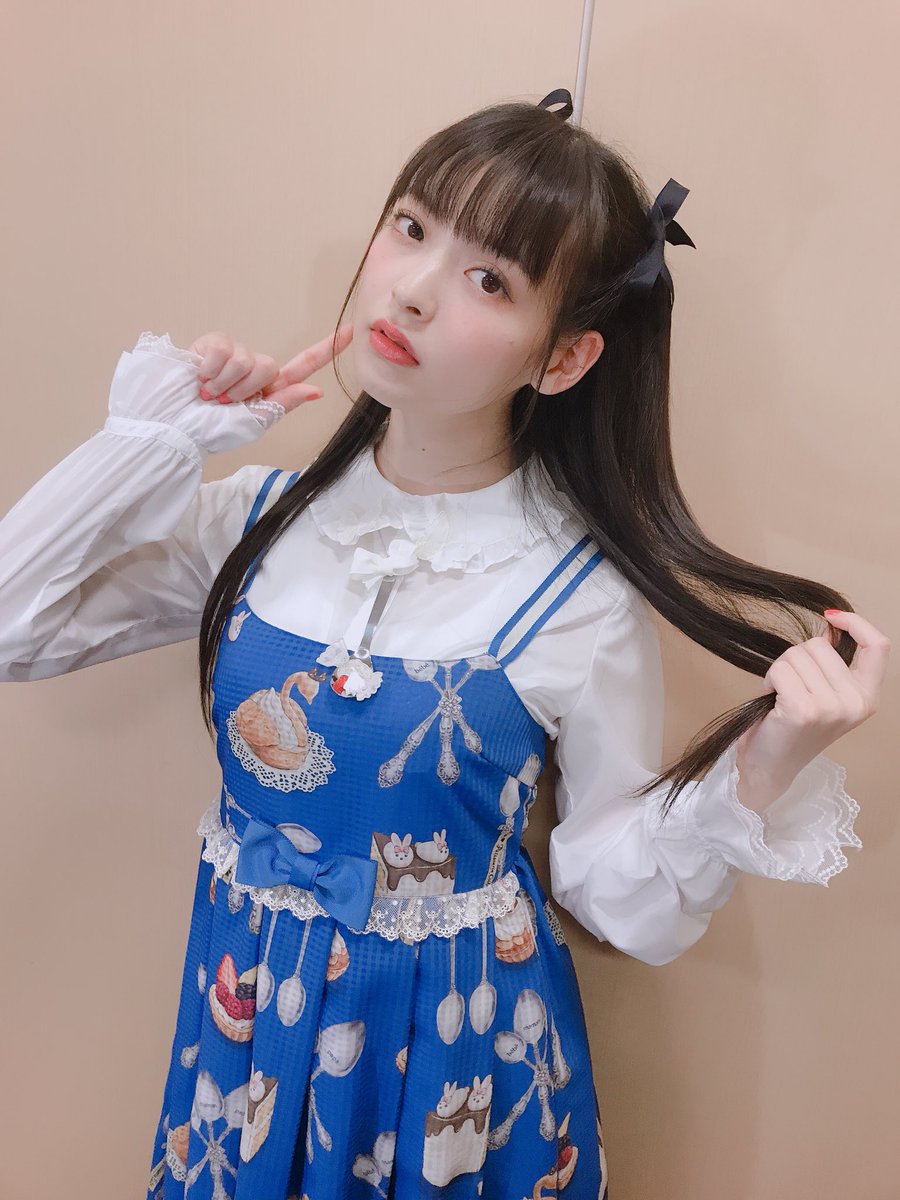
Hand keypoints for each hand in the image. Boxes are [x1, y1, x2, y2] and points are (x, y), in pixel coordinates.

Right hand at [188, 323, 352, 412]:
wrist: (172, 424)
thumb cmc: (209, 431)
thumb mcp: (253, 423)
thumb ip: (284, 403)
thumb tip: (317, 390)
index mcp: (268, 389)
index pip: (302, 365)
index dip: (327, 349)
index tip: (351, 331)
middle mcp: (252, 369)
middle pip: (270, 365)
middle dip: (245, 389)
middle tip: (223, 403)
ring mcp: (232, 354)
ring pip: (247, 358)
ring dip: (226, 383)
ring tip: (207, 394)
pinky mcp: (210, 344)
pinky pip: (223, 348)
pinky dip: (210, 369)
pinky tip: (199, 378)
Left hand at [735, 609, 890, 800]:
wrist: (770, 766)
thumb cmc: (794, 726)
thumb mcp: (825, 693)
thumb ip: (832, 663)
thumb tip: (830, 626)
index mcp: (868, 697)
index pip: (878, 645)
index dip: (855, 622)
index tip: (831, 618)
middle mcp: (856, 702)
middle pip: (820, 645)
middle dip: (797, 656)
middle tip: (791, 685)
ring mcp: (832, 707)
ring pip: (797, 654)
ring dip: (781, 669)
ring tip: (782, 694)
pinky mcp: (804, 710)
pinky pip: (780, 669)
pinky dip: (770, 679)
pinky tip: (773, 699)